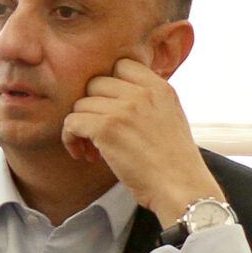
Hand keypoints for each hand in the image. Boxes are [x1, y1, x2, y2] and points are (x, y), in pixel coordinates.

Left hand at [60, 57, 221, 224]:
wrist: (181, 187)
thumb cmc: (173, 162)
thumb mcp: (170, 117)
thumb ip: (147, 100)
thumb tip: (116, 92)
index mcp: (160, 87)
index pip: (121, 65)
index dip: (108, 86)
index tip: (109, 109)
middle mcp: (142, 93)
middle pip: (95, 83)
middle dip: (91, 106)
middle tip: (97, 132)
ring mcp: (123, 109)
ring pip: (80, 104)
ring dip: (80, 127)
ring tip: (92, 150)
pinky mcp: (106, 128)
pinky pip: (71, 122)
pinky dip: (70, 139)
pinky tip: (83, 155)